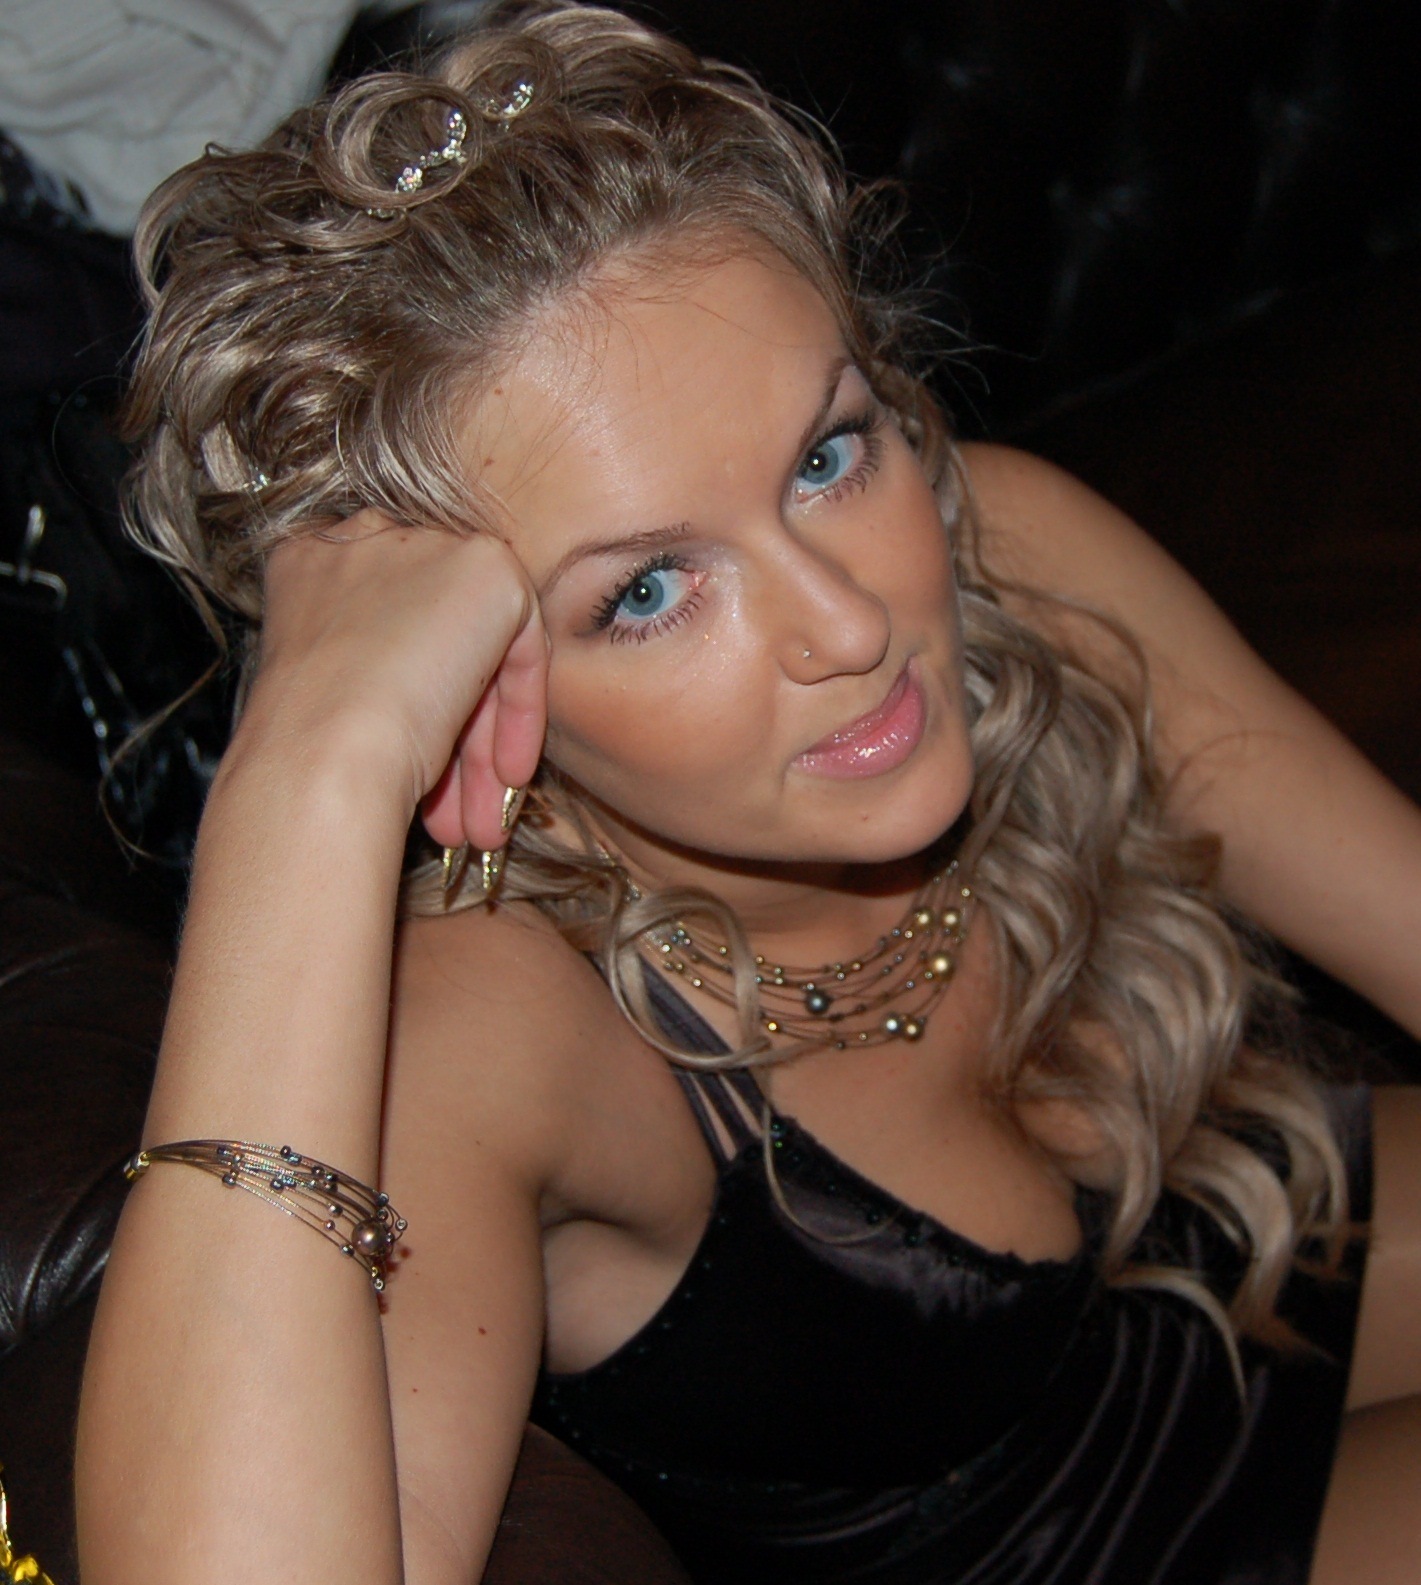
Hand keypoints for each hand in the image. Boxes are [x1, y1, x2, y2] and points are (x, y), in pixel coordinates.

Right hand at [244, 512, 547, 850]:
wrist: (321, 755)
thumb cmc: (310, 747)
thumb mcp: (334, 690)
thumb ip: (377, 669)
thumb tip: (432, 708)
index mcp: (310, 563)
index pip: (385, 626)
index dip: (408, 702)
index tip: (419, 773)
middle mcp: (364, 539)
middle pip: (434, 639)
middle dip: (453, 735)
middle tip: (458, 813)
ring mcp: (427, 545)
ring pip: (476, 650)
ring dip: (482, 745)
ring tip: (477, 823)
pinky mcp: (486, 566)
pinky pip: (522, 645)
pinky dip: (518, 713)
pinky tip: (504, 776)